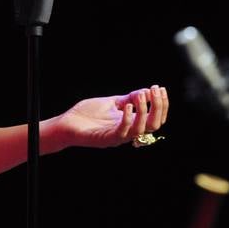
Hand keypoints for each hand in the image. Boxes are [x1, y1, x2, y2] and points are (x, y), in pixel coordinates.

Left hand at [51, 85, 167, 149]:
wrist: (66, 124)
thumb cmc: (87, 114)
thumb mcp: (112, 102)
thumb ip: (128, 98)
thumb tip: (146, 91)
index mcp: (131, 123)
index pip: (155, 118)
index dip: (162, 105)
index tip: (160, 88)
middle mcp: (127, 132)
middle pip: (154, 125)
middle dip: (159, 107)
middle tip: (155, 91)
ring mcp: (117, 137)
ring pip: (141, 129)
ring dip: (144, 111)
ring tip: (141, 95)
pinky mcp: (106, 139)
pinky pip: (122, 133)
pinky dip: (127, 119)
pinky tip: (127, 106)